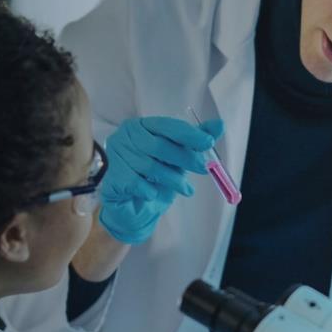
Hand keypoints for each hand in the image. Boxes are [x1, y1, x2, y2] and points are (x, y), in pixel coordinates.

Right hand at [98, 116, 220, 244]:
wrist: (132, 206)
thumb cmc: (155, 177)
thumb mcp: (178, 158)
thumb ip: (195, 141)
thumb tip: (219, 125)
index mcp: (142, 126)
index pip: (168, 126)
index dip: (190, 134)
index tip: (208, 143)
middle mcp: (126, 136)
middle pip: (160, 146)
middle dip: (185, 158)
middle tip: (204, 169)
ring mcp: (116, 155)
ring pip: (150, 167)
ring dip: (173, 180)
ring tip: (186, 189)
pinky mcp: (112, 176)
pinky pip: (136, 183)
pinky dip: (150, 190)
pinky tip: (154, 194)